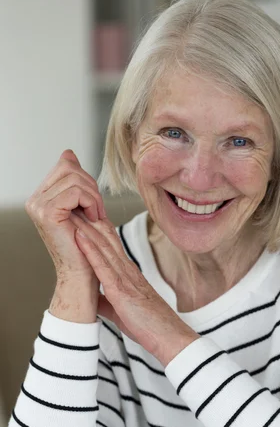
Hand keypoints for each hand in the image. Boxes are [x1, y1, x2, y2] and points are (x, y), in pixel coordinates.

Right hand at [25, 149, 105, 281]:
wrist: (83, 273)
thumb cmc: (87, 244)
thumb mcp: (83, 205)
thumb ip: (75, 180)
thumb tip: (68, 153)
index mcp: (41, 196)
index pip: (66, 166)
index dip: (86, 180)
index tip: (93, 203)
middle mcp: (35, 200)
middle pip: (70, 169)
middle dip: (91, 187)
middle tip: (97, 211)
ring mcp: (38, 206)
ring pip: (75, 179)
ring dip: (94, 197)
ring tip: (96, 217)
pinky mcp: (47, 213)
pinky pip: (76, 192)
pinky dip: (91, 203)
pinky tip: (93, 218)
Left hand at [70, 211, 199, 364]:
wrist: (168, 336)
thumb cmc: (149, 325)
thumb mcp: (123, 310)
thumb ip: (107, 301)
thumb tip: (93, 299)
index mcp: (127, 274)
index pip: (109, 245)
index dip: (94, 228)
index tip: (81, 214)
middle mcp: (127, 270)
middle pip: (105, 239)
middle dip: (88, 220)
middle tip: (73, 201)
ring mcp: (125, 278)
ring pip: (102, 247)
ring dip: (85, 228)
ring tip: (71, 210)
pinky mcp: (122, 290)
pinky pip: (103, 267)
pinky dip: (90, 251)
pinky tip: (79, 237)